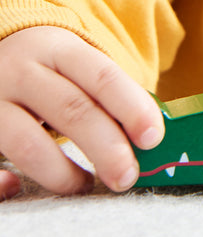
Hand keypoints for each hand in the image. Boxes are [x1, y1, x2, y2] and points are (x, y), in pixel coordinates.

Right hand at [0, 27, 163, 198]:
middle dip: (106, 148)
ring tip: (84, 185)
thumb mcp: (74, 61)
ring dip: (62, 173)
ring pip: (28, 144)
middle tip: (127, 177)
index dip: (132, 107)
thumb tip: (148, 134)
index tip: (153, 138)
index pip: (102, 76)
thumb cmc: (47, 67)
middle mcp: (21, 70)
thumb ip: (105, 91)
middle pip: (72, 110)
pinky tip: (19, 188)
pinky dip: (2, 182)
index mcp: (58, 48)